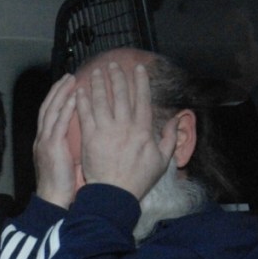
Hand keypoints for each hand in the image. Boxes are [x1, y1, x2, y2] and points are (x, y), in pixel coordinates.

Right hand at [32, 73, 79, 207]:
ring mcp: (45, 141)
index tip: (67, 86)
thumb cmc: (63, 186)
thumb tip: (85, 141)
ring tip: (71, 80)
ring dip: (61, 93)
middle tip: (69, 76)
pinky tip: (74, 97)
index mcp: (45, 142)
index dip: (57, 98)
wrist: (53, 201)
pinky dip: (65, 108)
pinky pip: (58, 123)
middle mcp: (42, 138)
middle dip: (57, 90)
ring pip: (51, 110)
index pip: (49, 114)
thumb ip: (71, 149)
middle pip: (47, 107)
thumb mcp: (66, 163)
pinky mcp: (51, 147)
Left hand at [76, 62, 177, 199]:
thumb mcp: (162, 161)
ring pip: (102, 101)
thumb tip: (177, 120)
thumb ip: (170, 138)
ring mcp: (106, 131)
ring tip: (96, 72)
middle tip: (112, 65)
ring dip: (99, 84)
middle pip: (121, 95)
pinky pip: (86, 114)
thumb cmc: (138, 180)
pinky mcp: (90, 138)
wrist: (115, 194)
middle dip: (117, 77)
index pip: (142, 99)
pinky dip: (83, 101)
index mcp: (144, 130)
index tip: (138, 69)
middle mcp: (125, 126)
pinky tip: (81, 91)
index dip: (140, 82)